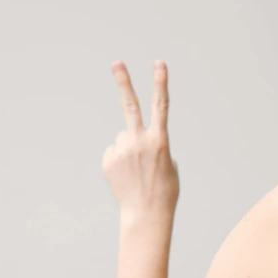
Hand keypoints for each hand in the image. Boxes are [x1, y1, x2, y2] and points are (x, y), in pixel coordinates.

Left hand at [103, 60, 178, 222]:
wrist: (146, 215)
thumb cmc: (164, 191)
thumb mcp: (169, 165)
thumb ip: (155, 145)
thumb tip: (137, 140)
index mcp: (160, 140)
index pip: (161, 106)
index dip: (161, 83)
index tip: (159, 63)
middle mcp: (139, 141)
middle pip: (130, 105)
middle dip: (124, 81)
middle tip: (116, 62)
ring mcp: (122, 150)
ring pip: (123, 137)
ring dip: (129, 149)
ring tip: (135, 171)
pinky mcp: (108, 160)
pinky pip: (114, 151)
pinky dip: (119, 160)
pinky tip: (125, 176)